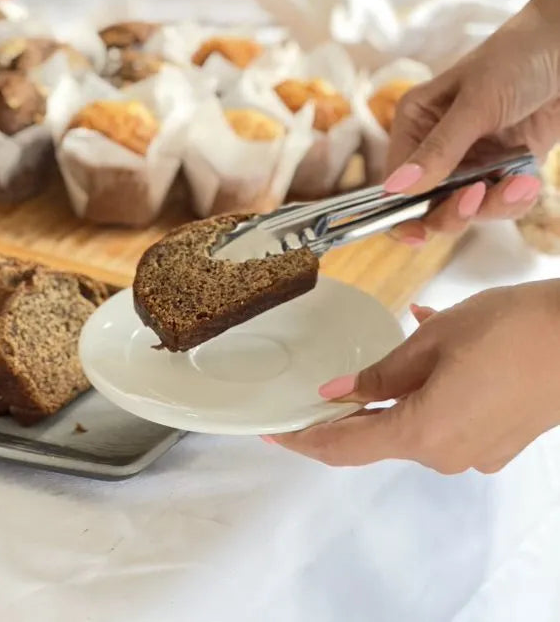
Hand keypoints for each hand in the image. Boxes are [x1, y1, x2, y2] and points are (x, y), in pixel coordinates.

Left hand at [265, 281, 559, 473]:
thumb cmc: (511, 331)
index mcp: (424, 432)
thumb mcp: (434, 342)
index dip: (304, 440)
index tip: (273, 432)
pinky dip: (428, 391)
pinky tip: (433, 352)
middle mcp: (447, 454)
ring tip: (392, 347)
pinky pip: (446, 419)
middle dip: (347, 414)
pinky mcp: (497, 441)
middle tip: (318, 386)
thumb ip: (382, 374)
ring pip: (414, 424)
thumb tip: (338, 393)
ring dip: (393, 394)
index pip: (345, 446)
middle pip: (378, 437)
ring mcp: (475, 452)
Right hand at [384, 0, 559, 243]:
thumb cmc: (517, 58)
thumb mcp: (477, 104)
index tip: (415, 234)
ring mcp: (471, 160)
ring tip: (520, 184)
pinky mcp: (503, 168)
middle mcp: (437, 146)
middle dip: (453, 210)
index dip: (400, 211)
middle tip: (477, 198)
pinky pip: (501, 203)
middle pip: (428, 203)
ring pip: (468, 209)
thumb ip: (440, 150)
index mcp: (416, 123)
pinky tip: (528, 181)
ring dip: (494, 205)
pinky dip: (516, 199)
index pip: (395, 180)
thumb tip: (397, 189)